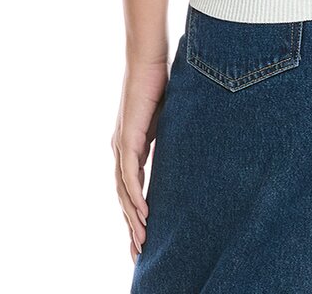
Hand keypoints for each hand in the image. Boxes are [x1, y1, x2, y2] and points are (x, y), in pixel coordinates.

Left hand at [111, 59, 169, 264]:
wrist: (147, 58)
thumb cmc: (160, 80)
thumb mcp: (170, 116)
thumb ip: (171, 135)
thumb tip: (190, 145)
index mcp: (132, 146)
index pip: (132, 188)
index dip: (137, 213)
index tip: (146, 236)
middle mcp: (122, 150)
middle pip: (124, 198)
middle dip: (132, 227)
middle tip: (140, 253)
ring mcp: (121, 146)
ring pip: (124, 193)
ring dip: (133, 220)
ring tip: (142, 243)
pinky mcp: (127, 139)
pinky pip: (130, 177)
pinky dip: (135, 198)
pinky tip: (143, 216)